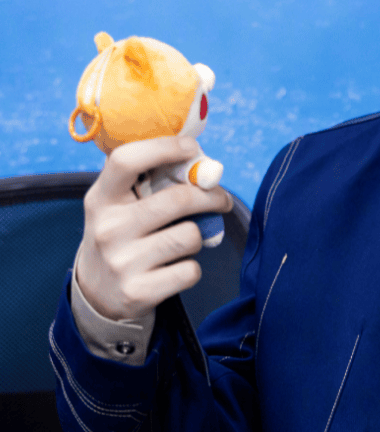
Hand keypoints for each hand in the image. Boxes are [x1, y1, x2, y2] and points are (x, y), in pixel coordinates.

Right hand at [75, 136, 233, 320]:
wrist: (96, 293)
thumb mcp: (119, 204)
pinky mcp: (138, 292)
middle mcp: (108, 228)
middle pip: (178, 199)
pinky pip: (191, 270)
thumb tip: (201, 162)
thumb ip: (148, 180)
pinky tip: (176, 267)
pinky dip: (192, 268)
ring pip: (190, 236)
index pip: (127, 160)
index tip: (192, 148)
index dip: (165, 147)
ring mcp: (121, 262)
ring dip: (199, 236)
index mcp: (101, 198)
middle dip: (211, 196)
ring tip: (186, 239)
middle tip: (221, 199)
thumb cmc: (122, 234)